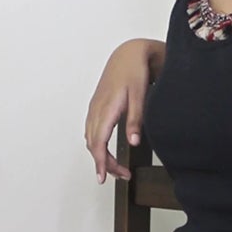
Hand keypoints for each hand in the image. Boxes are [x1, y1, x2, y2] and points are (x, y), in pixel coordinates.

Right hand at [84, 40, 157, 183]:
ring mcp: (94, 108)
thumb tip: (133, 142)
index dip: (100, 162)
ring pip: (91, 139)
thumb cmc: (134, 71)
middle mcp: (96, 110)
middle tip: (122, 176)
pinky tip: (107, 150)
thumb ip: (135, 119)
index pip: (98, 142)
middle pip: (93, 144)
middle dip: (105, 164)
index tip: (102, 177)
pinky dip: (97, 144)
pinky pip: (91, 131)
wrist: (127, 53)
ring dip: (101, 155)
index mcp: (106, 108)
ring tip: (118, 168)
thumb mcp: (140, 95)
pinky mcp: (97, 107)